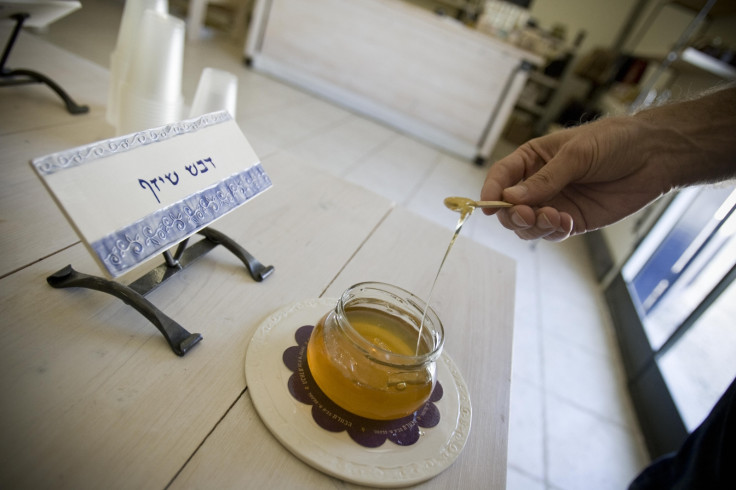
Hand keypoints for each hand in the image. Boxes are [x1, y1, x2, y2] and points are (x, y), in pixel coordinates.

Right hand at [480, 117, 671, 240]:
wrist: (655, 156)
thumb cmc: (614, 142)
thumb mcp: (576, 155)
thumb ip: (544, 180)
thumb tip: (510, 199)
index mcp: (533, 159)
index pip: (501, 176)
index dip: (491, 191)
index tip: (488, 206)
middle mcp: (538, 183)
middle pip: (509, 207)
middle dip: (514, 214)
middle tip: (528, 215)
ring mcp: (555, 203)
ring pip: (527, 225)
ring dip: (534, 226)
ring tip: (553, 218)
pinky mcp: (572, 220)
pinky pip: (551, 233)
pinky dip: (553, 232)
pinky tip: (567, 222)